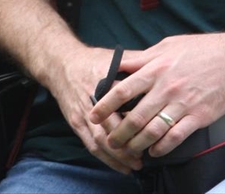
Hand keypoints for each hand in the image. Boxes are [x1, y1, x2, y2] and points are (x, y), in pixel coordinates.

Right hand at [43, 45, 145, 173]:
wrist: (60, 64)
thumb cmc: (92, 61)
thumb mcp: (115, 58)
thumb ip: (138, 63)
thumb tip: (163, 65)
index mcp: (106, 83)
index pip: (125, 104)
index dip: (139, 120)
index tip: (155, 129)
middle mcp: (93, 100)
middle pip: (113, 127)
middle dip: (130, 143)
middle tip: (148, 152)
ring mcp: (83, 113)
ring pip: (102, 140)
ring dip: (119, 156)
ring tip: (137, 164)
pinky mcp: (76, 123)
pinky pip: (91, 145)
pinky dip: (107, 159)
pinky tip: (121, 167)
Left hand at [87, 32, 224, 157]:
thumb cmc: (202, 49)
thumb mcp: (167, 45)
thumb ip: (143, 58)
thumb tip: (121, 64)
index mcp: (155, 67)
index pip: (122, 90)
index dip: (104, 105)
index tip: (93, 115)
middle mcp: (166, 87)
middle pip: (135, 115)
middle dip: (118, 132)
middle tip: (109, 140)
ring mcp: (183, 103)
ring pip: (153, 130)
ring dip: (137, 143)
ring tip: (128, 150)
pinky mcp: (200, 116)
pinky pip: (176, 136)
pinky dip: (162, 147)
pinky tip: (154, 151)